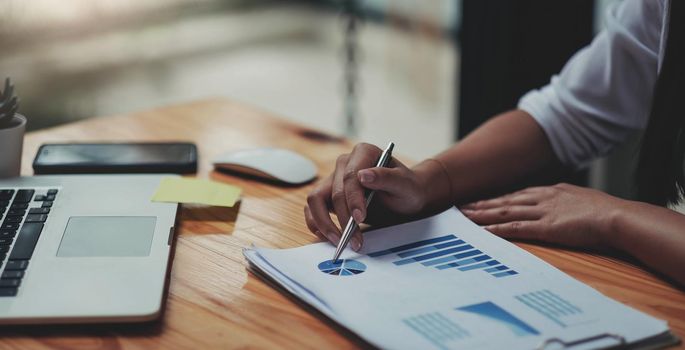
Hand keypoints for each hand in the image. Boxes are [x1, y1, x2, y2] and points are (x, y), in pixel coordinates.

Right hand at [304, 143, 429, 249]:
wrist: (406, 198)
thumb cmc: (407, 189)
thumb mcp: (405, 184)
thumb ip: (386, 177)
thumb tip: (363, 175)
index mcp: (363, 153)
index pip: (350, 176)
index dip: (353, 199)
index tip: (360, 218)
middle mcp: (344, 164)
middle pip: (334, 191)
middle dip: (343, 218)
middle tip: (355, 240)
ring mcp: (334, 179)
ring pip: (315, 200)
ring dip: (324, 223)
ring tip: (340, 242)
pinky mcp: (328, 196)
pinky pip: (313, 209)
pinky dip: (317, 224)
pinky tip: (330, 237)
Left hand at [461, 183, 622, 248]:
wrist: (617, 217)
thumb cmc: (606, 212)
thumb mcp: (582, 200)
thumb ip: (567, 202)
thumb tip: (562, 208)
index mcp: (552, 191)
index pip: (518, 194)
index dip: (498, 198)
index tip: (482, 200)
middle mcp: (543, 198)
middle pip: (505, 200)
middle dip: (482, 203)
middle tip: (462, 206)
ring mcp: (543, 212)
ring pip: (505, 211)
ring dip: (483, 214)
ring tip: (464, 216)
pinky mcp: (545, 227)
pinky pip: (515, 228)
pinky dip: (497, 229)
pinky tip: (483, 232)